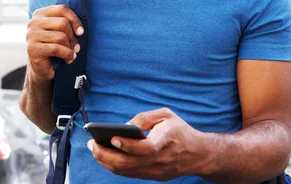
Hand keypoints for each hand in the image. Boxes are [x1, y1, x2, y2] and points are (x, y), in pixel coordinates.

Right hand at [26, 5, 83, 81]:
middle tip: (76, 47)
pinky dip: (67, 55)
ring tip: (71, 54)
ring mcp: (31, 35)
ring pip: (61, 37)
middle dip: (73, 37)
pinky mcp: (32, 48)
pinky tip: (69, 59)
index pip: (62, 9)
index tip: (81, 32)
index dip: (75, 20)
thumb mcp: (63, 30)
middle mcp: (33, 22)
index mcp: (40, 13)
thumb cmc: (56, 46)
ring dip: (70, 48)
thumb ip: (70, 13)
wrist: (43, 68)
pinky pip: (56, 48)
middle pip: (63, 23)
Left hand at [87, 108, 204, 180]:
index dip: (128, 145)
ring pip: (125, 171)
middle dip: (106, 154)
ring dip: (106, 161)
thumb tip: (125, 126)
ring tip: (94, 148)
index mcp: (166, 141)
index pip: (145, 148)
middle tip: (92, 143)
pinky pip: (129, 173)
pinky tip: (106, 156)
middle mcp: (159, 160)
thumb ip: (145, 118)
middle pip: (128, 163)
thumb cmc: (180, 130)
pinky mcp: (152, 177)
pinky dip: (114, 166)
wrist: (198, 154)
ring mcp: (155, 171)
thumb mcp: (166, 115)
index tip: (113, 137)